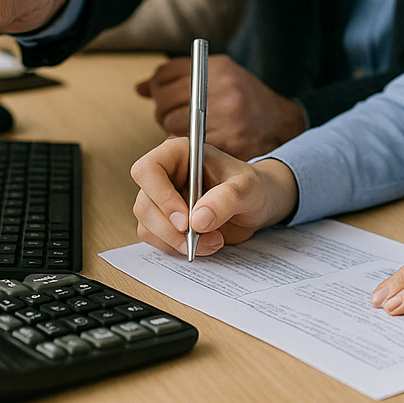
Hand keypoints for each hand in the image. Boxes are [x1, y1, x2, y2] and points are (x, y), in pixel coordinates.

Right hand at [131, 138, 298, 256]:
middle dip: (170, 229)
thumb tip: (198, 221)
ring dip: (176, 242)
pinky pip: (157, 240)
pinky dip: (178, 248)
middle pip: (144, 204)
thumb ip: (226, 199)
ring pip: (147, 226)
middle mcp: (165, 176)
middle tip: (199, 239)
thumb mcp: (248, 188)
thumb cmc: (254, 186)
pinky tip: (205, 244)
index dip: (161, 196)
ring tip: (212, 241)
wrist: (259, 204)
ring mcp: (163, 200)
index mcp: (179, 154)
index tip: (185, 220)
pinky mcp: (166, 222)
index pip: (148, 170)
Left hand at [136, 54, 306, 159]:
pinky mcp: (227, 141)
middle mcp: (222, 89)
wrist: (281, 124)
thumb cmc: (245, 99)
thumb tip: (141, 87)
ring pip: (172, 125)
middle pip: (165, 100)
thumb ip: (180, 78)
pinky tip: (197, 144)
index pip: (165, 75)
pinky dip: (187, 148)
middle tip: (172, 114)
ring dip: (173, 130)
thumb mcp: (219, 76)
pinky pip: (188, 145)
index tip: (160, 93)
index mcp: (218, 68)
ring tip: (187, 130)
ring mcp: (225, 116)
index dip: (157, 86)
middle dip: (163, 110)